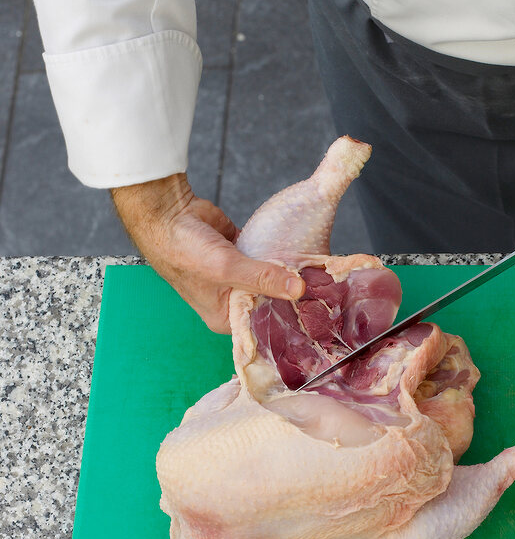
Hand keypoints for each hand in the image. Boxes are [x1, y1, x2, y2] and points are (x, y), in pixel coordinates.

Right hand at [111, 173, 304, 332]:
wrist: (166, 214)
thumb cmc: (184, 251)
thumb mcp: (227, 269)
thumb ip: (263, 278)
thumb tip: (298, 289)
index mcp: (224, 316)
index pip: (263, 324)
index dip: (287, 317)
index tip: (315, 311)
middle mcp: (231, 300)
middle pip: (269, 299)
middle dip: (290, 294)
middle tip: (324, 289)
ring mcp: (237, 276)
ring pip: (269, 278)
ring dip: (286, 273)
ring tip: (318, 271)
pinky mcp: (241, 254)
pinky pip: (266, 258)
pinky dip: (277, 255)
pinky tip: (301, 253)